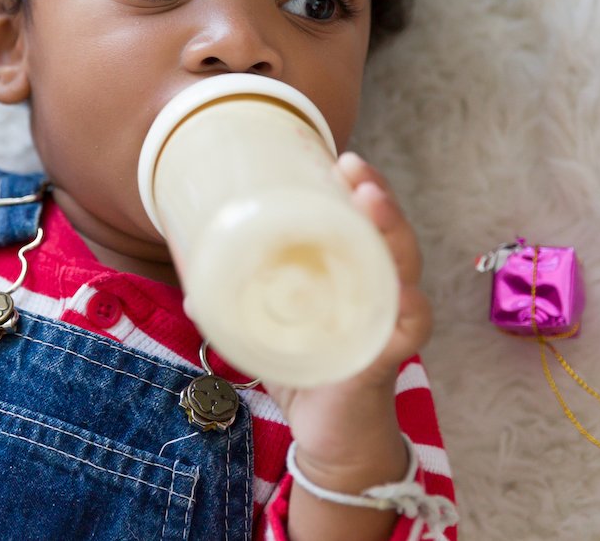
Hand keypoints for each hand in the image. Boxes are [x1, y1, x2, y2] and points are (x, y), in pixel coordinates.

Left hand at [263, 151, 432, 488]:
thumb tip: (192, 286)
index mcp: (357, 278)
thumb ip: (241, 307)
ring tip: (373, 206)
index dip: (366, 188)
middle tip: (355, 171)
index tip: (344, 161)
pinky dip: (406, 312)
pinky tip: (403, 295)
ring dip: (393, 238)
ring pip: (405, 273)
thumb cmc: (310, 374)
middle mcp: (382, 294)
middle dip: (380, 199)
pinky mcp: (385, 360)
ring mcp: (389, 325)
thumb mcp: (273, 333)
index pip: (370, 224)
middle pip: (394, 237)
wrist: (332, 439)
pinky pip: (407, 332)